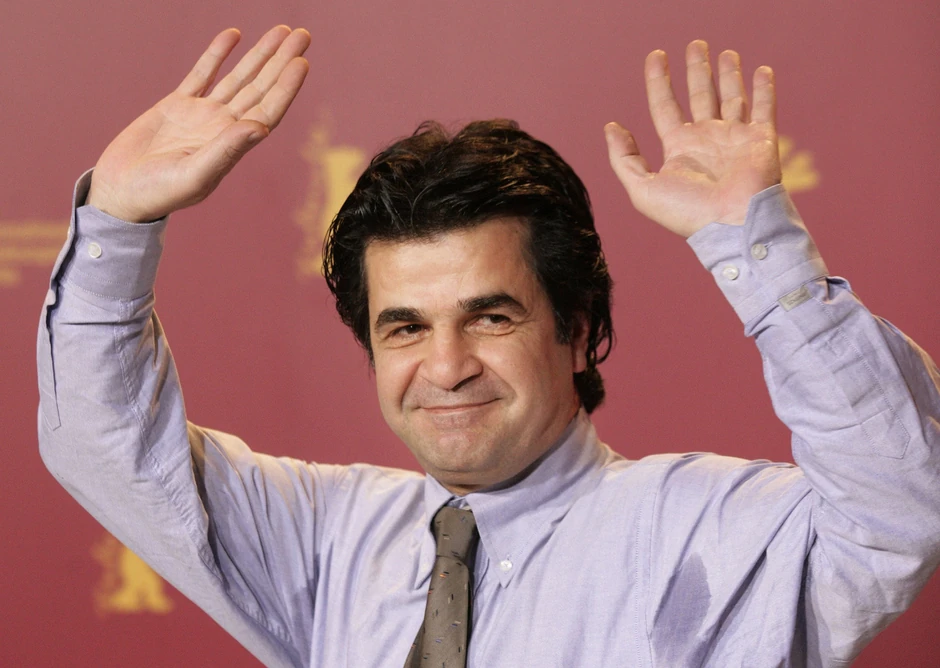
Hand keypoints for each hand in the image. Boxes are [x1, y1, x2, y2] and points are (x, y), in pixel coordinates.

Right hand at [88, 26, 310, 222]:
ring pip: (238, 77)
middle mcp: (222, 127)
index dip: (286, 87)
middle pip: (260, 88)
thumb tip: (261, 128)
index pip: (267, 110)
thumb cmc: (157, 193)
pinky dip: (217, 54)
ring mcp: (201, 115)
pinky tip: (234, 35)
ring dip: (259, 54)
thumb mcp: (194, 175)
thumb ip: (226, 151)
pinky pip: (202, 74)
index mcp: (231, 145)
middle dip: (281, 61)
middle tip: (303, 34)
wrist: (120, 192)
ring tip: (281, 31)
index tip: (301, 62)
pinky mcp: (176, 106)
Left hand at [605, 40, 780, 236]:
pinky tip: (761, 70)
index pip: (665, 106)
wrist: (731, 226)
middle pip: (699, 95)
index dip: (658, 81)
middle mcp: (707, 140)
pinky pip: (764, 108)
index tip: (656, 55)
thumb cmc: (686, 213)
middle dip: (696, 70)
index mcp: (679, 148)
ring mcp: (735, 138)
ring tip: (725, 52)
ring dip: (728, 74)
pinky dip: (764, 89)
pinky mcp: (761, 140)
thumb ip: (623, 159)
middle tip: (695, 44)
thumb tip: (610, 127)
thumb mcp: (642, 189)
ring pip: (731, 97)